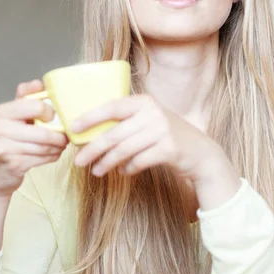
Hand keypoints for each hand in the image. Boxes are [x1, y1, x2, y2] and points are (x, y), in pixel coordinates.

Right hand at [0, 80, 68, 199]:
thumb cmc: (7, 142)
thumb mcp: (12, 118)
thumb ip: (25, 99)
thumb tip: (38, 83)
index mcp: (1, 112)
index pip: (36, 106)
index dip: (51, 112)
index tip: (54, 118)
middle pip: (43, 131)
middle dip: (59, 135)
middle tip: (65, 136)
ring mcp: (4, 147)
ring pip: (44, 146)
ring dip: (57, 147)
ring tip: (60, 146)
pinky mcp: (12, 164)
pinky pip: (42, 158)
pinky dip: (52, 157)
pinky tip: (52, 154)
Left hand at [71, 94, 224, 183]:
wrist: (200, 153)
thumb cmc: (167, 137)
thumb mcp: (149, 121)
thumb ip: (126, 123)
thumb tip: (91, 135)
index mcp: (144, 102)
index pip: (112, 107)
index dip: (90, 117)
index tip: (73, 128)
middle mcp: (152, 113)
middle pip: (114, 133)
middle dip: (92, 149)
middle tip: (78, 161)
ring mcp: (162, 131)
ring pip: (123, 150)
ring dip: (106, 163)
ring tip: (96, 171)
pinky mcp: (168, 149)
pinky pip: (138, 161)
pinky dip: (127, 168)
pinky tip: (123, 172)